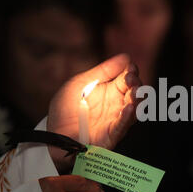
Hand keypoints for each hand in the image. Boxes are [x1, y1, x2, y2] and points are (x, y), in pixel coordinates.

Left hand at [47, 54, 140, 172]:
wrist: (55, 134)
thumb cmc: (66, 109)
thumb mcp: (81, 83)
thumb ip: (103, 71)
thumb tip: (125, 57)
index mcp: (111, 90)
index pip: (128, 77)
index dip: (131, 71)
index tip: (130, 67)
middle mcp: (117, 104)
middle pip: (135, 92)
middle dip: (136, 84)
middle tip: (130, 79)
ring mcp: (116, 119)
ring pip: (134, 109)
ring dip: (137, 100)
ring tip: (134, 92)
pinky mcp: (112, 134)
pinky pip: (123, 125)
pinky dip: (127, 117)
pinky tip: (128, 108)